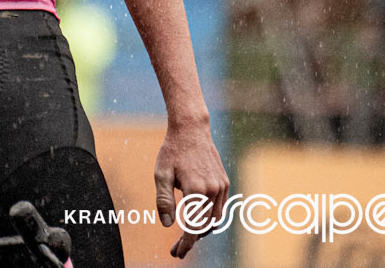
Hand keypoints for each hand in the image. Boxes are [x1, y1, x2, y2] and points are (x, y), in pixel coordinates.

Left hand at [156, 119, 228, 258]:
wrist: (191, 131)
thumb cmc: (172, 152)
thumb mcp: (160, 174)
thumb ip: (163, 200)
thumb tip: (167, 224)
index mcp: (196, 189)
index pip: (193, 226)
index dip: (185, 243)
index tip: (177, 253)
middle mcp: (212, 191)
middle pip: (204, 226)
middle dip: (190, 241)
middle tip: (176, 250)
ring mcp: (221, 187)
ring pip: (214, 220)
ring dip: (201, 231)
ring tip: (185, 238)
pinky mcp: (225, 183)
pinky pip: (219, 209)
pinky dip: (209, 219)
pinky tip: (197, 222)